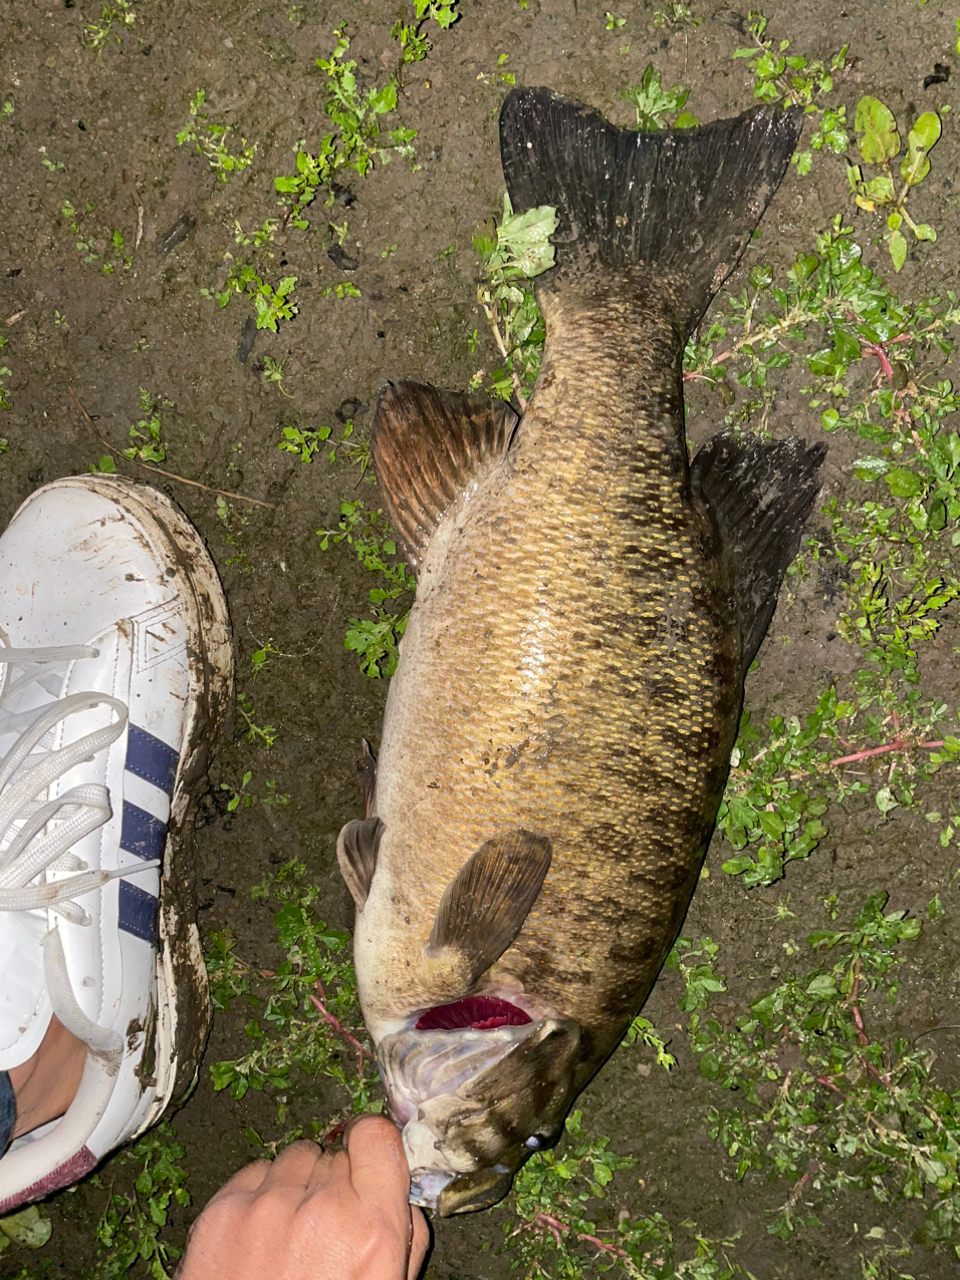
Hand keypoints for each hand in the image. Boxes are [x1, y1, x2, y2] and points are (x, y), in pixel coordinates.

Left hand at [177, 1116, 429, 1279]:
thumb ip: (401, 1236)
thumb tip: (397, 1194)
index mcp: (372, 1231)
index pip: (377, 1137)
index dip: (373, 1146)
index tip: (368, 1158)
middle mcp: (322, 1209)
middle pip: (334, 1154)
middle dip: (334, 1183)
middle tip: (326, 1227)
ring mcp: (268, 1206)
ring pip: (295, 1157)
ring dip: (298, 1185)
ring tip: (292, 1233)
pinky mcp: (223, 1212)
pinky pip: (254, 1174)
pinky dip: (261, 1196)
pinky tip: (261, 1238)